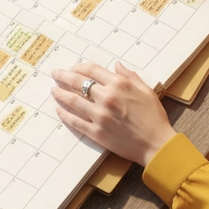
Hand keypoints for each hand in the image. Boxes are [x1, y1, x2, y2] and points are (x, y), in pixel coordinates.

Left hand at [50, 62, 175, 166]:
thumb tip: (116, 65)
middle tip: (54, 74)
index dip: (79, 67)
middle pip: (78, 82)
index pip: (92, 70)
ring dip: (60, 94)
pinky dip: (65, 114)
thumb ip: (130, 76)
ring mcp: (99, 115)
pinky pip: (75, 121)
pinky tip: (59, 109)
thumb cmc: (154, 116)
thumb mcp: (146, 90)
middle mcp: (107, 97)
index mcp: (119, 84)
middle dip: (63, 76)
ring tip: (53, 90)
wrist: (155, 143)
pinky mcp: (96, 132)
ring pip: (73, 101)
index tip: (72, 67)